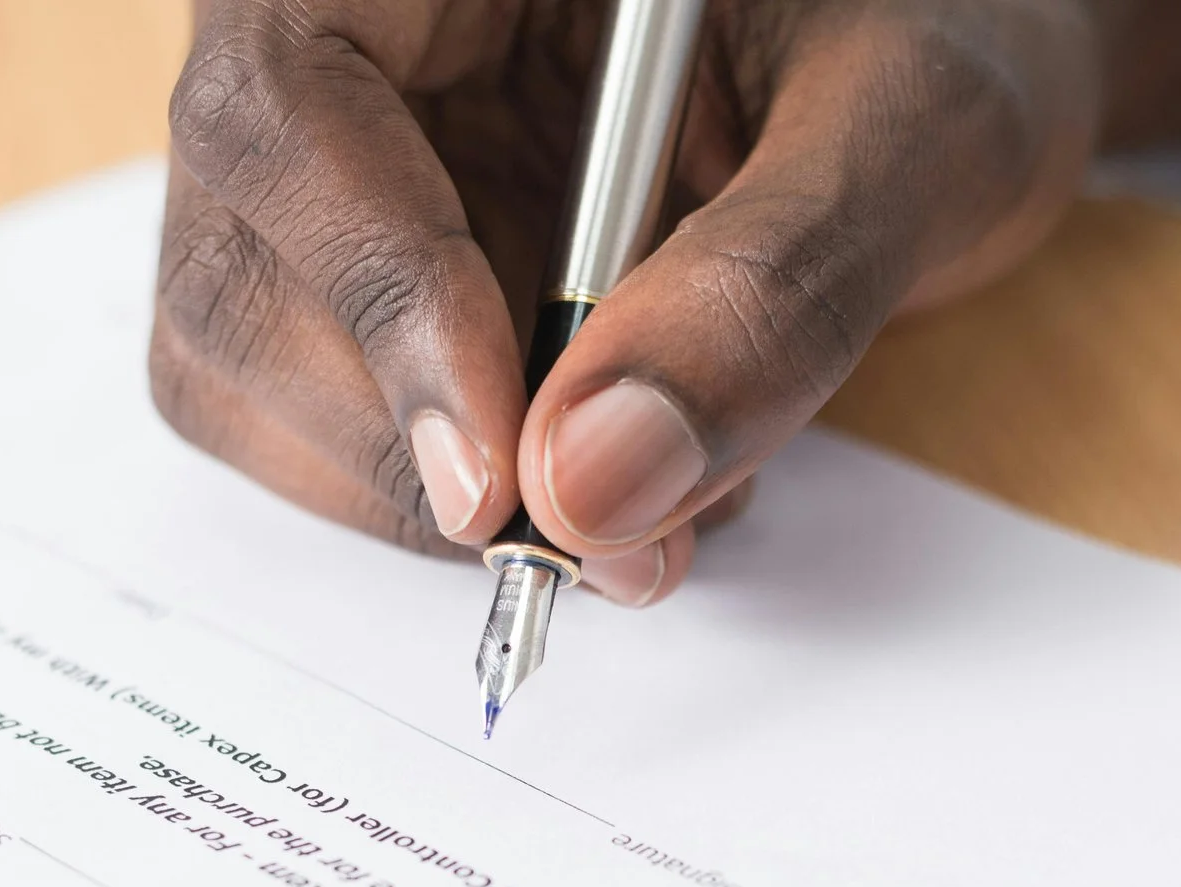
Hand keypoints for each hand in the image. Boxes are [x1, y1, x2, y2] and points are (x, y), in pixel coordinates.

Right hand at [152, 0, 1180, 604]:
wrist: (947, 62)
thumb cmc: (942, 29)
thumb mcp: (915, 124)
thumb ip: (772, 289)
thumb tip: (594, 490)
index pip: (288, 105)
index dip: (377, 302)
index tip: (499, 482)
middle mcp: (350, 36)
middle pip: (233, 265)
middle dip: (403, 445)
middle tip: (601, 542)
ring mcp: (338, 168)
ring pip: (245, 367)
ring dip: (419, 495)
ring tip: (643, 499)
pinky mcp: (363, 278)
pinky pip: (327, 423)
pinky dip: (450, 500)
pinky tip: (601, 470)